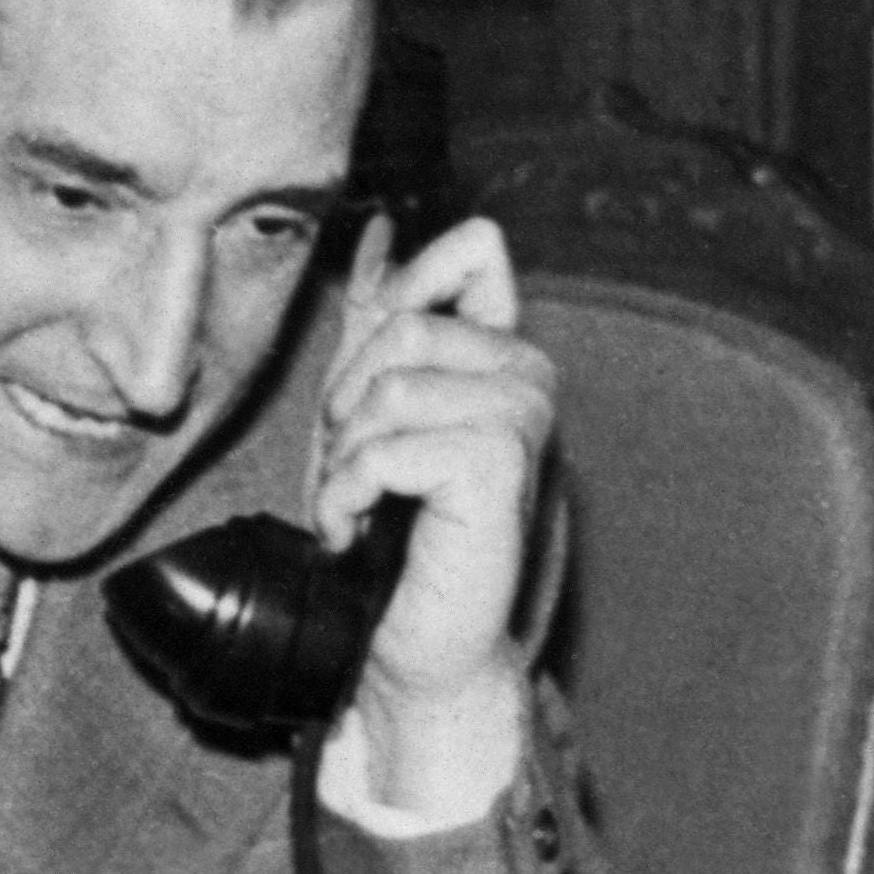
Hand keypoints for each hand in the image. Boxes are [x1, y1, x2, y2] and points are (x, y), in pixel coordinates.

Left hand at [317, 209, 551, 813]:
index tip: (366, 388)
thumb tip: (379, 232)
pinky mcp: (502, 468)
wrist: (402, 642)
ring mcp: (524, 420)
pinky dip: (350, 493)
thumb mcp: (363, 412)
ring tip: (362, 505)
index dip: (401, 297)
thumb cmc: (382, 534)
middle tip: (358, 474)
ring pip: (392, 389)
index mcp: (501, 353)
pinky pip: (391, 446)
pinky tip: (361, 530)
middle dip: (348, 405)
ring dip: (346, 459)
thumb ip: (380, 322)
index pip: (472, 250)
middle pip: (404, 328)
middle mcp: (528, 377)